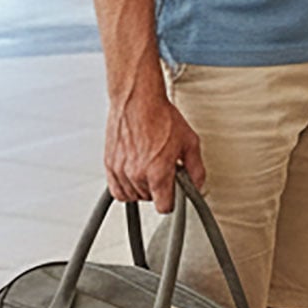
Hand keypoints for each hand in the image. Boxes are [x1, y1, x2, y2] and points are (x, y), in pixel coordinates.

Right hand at [105, 86, 204, 213]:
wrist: (138, 100)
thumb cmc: (161, 117)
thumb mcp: (189, 142)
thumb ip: (196, 168)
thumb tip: (198, 184)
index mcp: (158, 172)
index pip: (164, 207)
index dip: (171, 201)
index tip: (173, 194)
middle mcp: (137, 174)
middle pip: (149, 199)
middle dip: (158, 188)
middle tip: (163, 170)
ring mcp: (121, 170)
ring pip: (133, 195)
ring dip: (142, 187)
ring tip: (149, 168)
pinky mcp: (109, 164)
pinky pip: (116, 189)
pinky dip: (125, 187)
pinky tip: (134, 175)